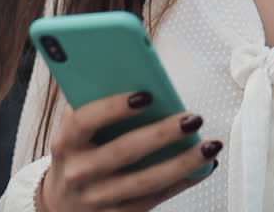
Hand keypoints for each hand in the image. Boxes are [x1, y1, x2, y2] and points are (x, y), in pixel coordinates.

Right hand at [38, 91, 222, 211]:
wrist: (63, 204)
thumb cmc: (78, 154)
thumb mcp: (75, 130)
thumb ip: (96, 103)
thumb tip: (138, 75)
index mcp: (66, 142)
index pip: (85, 121)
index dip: (114, 107)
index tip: (145, 94)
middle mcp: (79, 172)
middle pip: (124, 151)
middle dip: (163, 134)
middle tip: (193, 118)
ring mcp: (99, 198)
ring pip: (147, 181)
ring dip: (183, 162)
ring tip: (209, 145)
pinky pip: (157, 197)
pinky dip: (184, 181)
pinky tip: (203, 166)